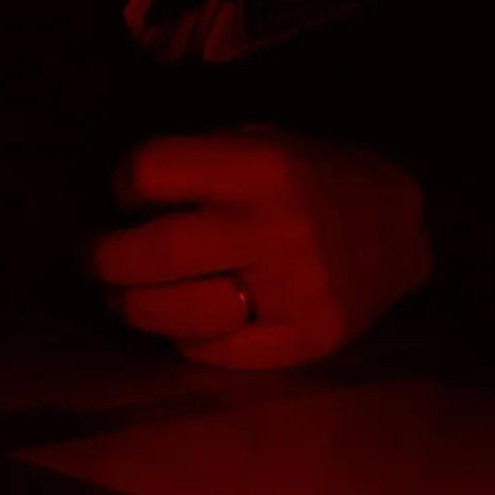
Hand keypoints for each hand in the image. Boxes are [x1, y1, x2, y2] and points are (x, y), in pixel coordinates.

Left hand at [95, 124, 430, 370]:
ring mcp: (295, 291)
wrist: (402, 227)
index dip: (124, 184)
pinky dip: (184, 340)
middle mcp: (278, 229)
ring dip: (133, 307)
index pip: (153, 172)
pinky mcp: (307, 340)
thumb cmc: (311, 178)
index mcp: (261, 167)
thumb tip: (122, 206)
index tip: (125, 195)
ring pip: (181, 314)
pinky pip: (217, 353)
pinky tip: (179, 324)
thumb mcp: (261, 142)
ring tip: (121, 297)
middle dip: (107, 258)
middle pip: (159, 252)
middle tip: (93, 259)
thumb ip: (197, 165)